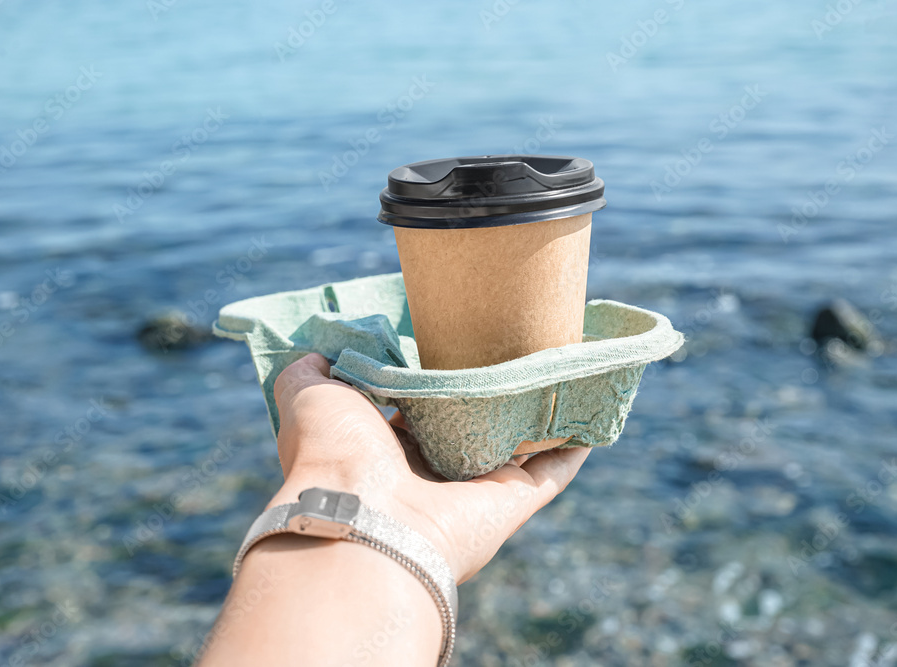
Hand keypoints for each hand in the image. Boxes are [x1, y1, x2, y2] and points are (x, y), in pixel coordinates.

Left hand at [268, 353, 590, 583]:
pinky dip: (574, 444)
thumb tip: (316, 352)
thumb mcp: (307, 394)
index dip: (434, 378)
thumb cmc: (331, 451)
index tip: (454, 341)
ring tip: (561, 368)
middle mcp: (429, 475)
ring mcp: (473, 492)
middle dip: (489, 394)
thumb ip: (309, 370)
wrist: (362, 518)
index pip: (415, 410)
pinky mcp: (511, 504)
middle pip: (470, 428)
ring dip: (538, 415)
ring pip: (516, 447)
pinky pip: (552, 471)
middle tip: (513, 345)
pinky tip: (590, 410)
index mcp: (383, 450)